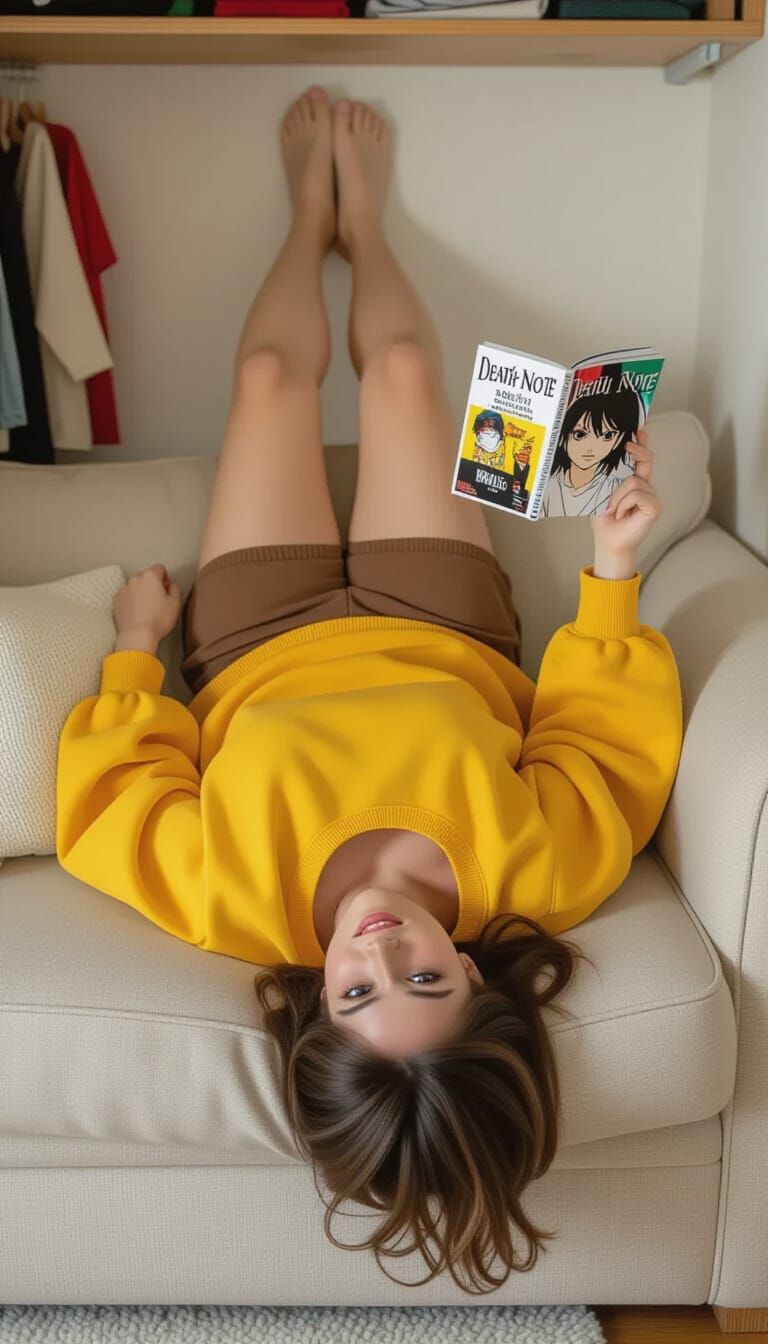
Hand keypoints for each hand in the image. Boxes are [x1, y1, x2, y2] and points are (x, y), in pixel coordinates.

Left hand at [113, 564, 180, 642]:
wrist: (137, 635)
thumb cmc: (158, 620)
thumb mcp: (175, 604)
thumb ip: (175, 589)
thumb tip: (170, 585)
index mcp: (150, 576)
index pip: (160, 568)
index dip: (165, 578)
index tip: (166, 590)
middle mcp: (135, 579)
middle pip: (146, 576)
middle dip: (152, 585)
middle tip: (158, 601)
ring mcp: (123, 589)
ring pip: (136, 586)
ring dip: (141, 592)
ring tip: (146, 609)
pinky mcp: (116, 600)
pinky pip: (127, 595)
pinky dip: (131, 600)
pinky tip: (137, 613)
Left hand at [590, 429, 661, 556]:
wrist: (608, 540)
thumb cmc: (604, 517)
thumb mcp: (603, 491)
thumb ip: (607, 476)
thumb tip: (600, 454)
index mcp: (634, 480)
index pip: (641, 457)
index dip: (641, 443)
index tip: (637, 430)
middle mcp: (646, 485)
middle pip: (646, 459)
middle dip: (638, 449)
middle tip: (627, 444)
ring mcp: (652, 496)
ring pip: (634, 481)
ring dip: (618, 496)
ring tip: (613, 509)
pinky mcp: (654, 507)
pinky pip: (637, 495)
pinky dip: (624, 504)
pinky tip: (622, 514)